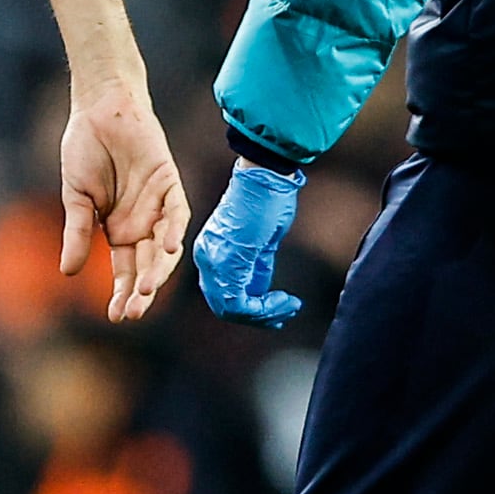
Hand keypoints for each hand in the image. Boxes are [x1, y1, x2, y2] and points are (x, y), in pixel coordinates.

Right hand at [59, 88, 187, 322]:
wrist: (99, 109)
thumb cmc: (85, 150)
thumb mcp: (75, 198)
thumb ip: (76, 232)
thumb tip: (67, 273)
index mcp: (118, 229)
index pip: (124, 269)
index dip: (121, 292)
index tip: (115, 316)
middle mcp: (141, 222)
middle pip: (147, 265)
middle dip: (140, 290)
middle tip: (131, 313)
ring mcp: (158, 204)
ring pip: (163, 245)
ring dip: (157, 269)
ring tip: (145, 291)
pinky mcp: (169, 183)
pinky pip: (176, 211)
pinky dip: (172, 229)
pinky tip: (165, 248)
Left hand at [191, 156, 305, 327]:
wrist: (267, 176)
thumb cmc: (267, 201)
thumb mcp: (260, 243)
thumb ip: (255, 269)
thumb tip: (259, 294)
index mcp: (210, 252)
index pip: (221, 295)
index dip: (250, 310)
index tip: (277, 309)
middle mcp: (206, 257)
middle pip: (223, 306)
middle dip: (257, 317)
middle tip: (284, 314)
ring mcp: (214, 259)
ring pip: (230, 308)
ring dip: (264, 315)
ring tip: (288, 308)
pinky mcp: (228, 259)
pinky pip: (239, 300)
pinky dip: (265, 308)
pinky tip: (286, 301)